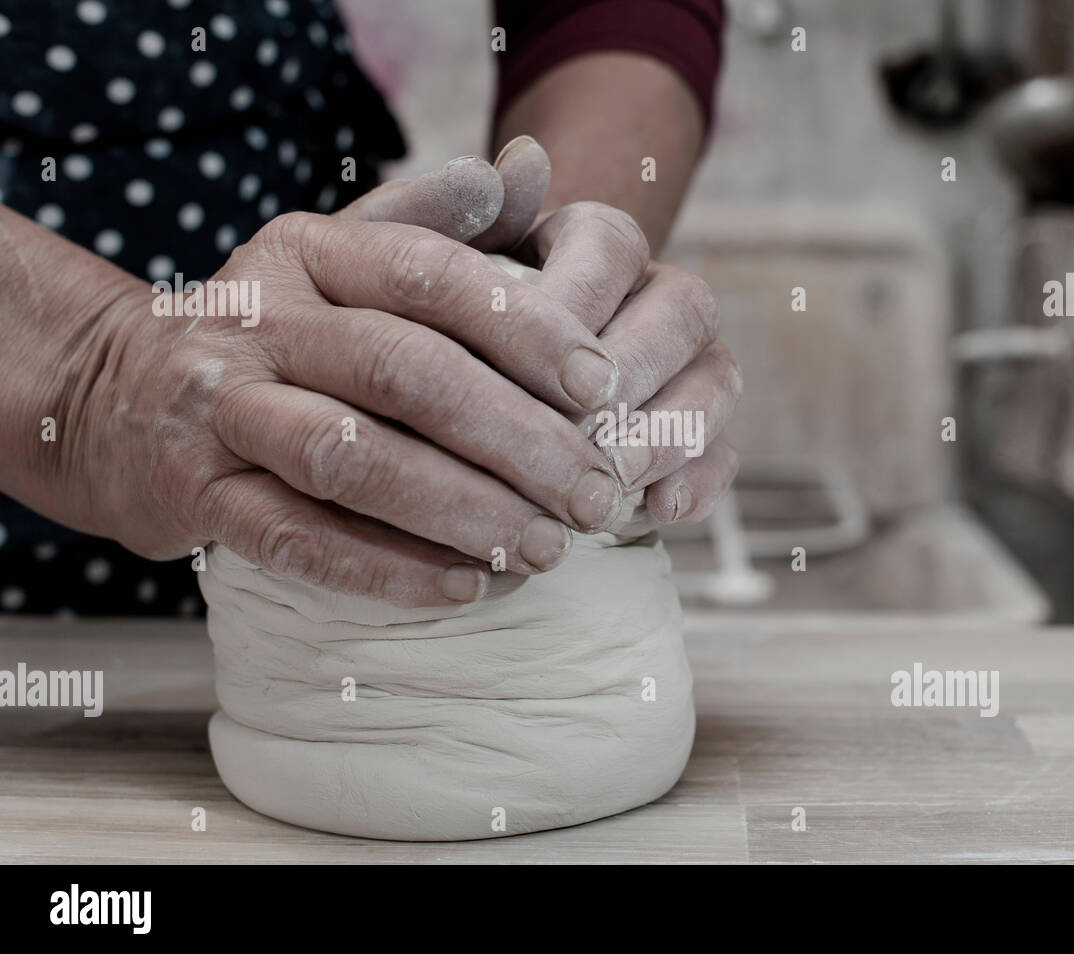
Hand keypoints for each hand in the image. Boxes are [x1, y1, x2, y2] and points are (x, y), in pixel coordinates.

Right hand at [82, 156, 631, 606]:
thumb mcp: (340, 254)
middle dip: (517, 440)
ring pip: (352, 459)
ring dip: (463, 511)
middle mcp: (259, 319)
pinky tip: (464, 589)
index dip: (525, 329)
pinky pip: (295, 539)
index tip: (604, 388)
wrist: (111, 395)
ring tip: (545, 550)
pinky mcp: (191, 493)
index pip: (429, 276)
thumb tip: (532, 167)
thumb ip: (434, 216)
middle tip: (595, 496)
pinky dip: (386, 569)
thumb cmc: (274, 331)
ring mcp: (217, 408)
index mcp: (308, 251)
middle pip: (406, 373)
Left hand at [375, 137, 742, 526]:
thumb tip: (523, 161)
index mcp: (594, 242)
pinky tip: (660, 513)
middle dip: (634, 369)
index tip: (521, 355)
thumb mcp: (423, 270)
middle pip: (684, 308)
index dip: (576, 300)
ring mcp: (685, 367)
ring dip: (671, 428)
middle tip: (578, 425)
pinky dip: (700, 482)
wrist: (457, 399)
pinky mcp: (696, 437)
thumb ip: (460, 214)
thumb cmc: (435, 329)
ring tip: (614, 476)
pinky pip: (722, 454)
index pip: (611, 245)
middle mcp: (652, 296)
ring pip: (716, 378)